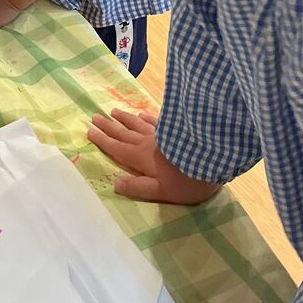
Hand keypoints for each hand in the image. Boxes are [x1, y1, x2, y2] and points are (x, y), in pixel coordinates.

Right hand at [87, 109, 220, 204]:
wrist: (213, 155)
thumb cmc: (188, 180)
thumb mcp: (161, 191)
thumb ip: (138, 188)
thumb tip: (115, 184)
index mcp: (141, 158)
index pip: (117, 148)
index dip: (102, 140)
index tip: (89, 131)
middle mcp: (147, 142)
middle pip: (123, 133)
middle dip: (108, 126)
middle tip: (94, 116)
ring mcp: (162, 133)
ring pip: (137, 123)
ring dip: (123, 118)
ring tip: (112, 111)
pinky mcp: (176, 127)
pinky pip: (155, 120)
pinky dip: (145, 117)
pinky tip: (141, 114)